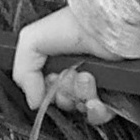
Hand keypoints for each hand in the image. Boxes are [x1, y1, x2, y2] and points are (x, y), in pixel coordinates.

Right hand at [13, 0, 139, 124]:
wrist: (106, 24)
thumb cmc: (73, 24)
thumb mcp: (32, 40)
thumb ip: (23, 72)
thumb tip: (33, 102)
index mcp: (58, 66)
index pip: (47, 94)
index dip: (48, 92)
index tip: (52, 78)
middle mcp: (77, 76)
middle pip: (64, 103)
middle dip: (65, 93)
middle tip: (71, 74)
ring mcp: (97, 84)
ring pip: (82, 109)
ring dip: (81, 98)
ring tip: (87, 78)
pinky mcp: (116, 92)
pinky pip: (103, 114)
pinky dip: (97, 111)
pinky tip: (97, 100)